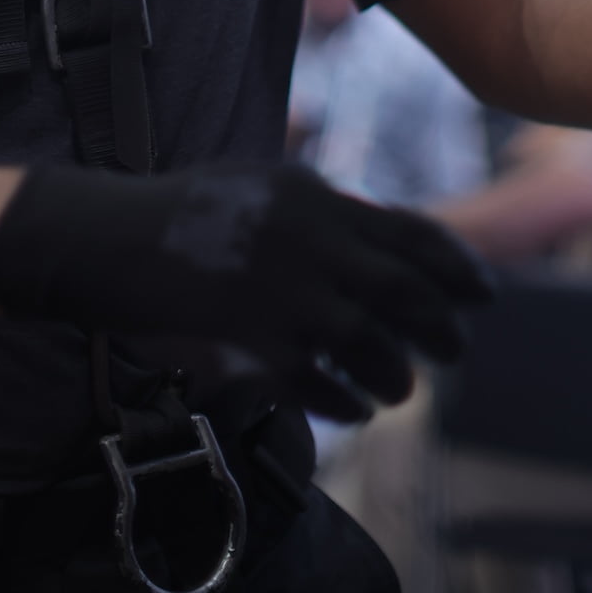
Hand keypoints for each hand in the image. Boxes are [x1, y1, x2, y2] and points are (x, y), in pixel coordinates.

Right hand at [0, 161, 492, 421]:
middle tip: (456, 349)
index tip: (485, 290)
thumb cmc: (185, 210)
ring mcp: (280, 290)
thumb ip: (323, 210)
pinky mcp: (251, 340)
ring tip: (400, 389)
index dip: (455, 265)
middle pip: (403, 291)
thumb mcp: (263, 185)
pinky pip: (320, 382)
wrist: (106, 236)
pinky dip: (346, 400)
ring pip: (370, 344)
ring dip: (395, 373)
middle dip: (440, 326)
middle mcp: (306, 239)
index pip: (407, 232)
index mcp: (312, 195)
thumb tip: (386, 241)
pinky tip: (354, 408)